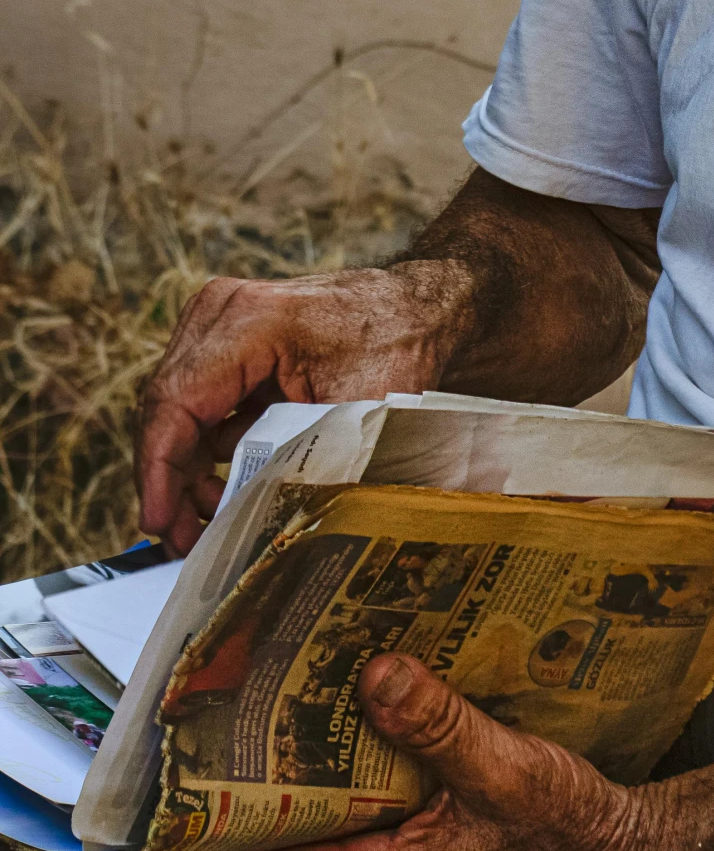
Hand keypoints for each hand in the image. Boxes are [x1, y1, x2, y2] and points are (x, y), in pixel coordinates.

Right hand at [137, 263, 473, 553]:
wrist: (417, 310)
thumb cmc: (395, 346)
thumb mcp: (353, 411)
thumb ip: (296, 463)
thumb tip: (251, 530)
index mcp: (246, 321)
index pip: (175, 404)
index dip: (160, 473)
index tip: (159, 524)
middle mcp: (218, 313)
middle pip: (167, 409)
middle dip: (171, 481)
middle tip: (185, 540)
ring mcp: (217, 323)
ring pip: (177, 411)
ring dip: (188, 469)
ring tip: (211, 520)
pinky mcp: (225, 342)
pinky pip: (198, 403)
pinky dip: (207, 448)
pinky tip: (227, 487)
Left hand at [143, 654, 666, 850]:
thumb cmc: (570, 836)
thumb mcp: (507, 772)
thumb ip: (441, 724)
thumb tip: (374, 673)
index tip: (147, 839)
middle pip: (286, 847)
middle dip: (234, 804)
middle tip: (189, 748)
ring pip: (328, 818)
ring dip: (290, 777)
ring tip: (253, 714)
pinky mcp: (435, 829)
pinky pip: (371, 797)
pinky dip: (346, 760)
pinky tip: (350, 709)